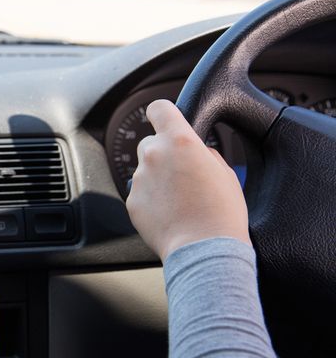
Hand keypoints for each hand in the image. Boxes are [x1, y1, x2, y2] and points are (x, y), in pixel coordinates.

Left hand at [126, 100, 250, 260]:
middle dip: (163, 153)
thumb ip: (205, 153)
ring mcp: (139, 178)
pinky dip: (151, 199)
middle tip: (182, 173)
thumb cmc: (221, 213)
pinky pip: (141, 192)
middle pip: (151, 142)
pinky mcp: (132, 201)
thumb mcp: (226, 173)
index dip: (163, 113)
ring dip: (158, 178)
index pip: (159, 109)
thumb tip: (197, 152)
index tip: (165, 119)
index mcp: (180, 141)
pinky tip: (170, 212)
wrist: (204, 249)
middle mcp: (154, 155)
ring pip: (145, 169)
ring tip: (179, 199)